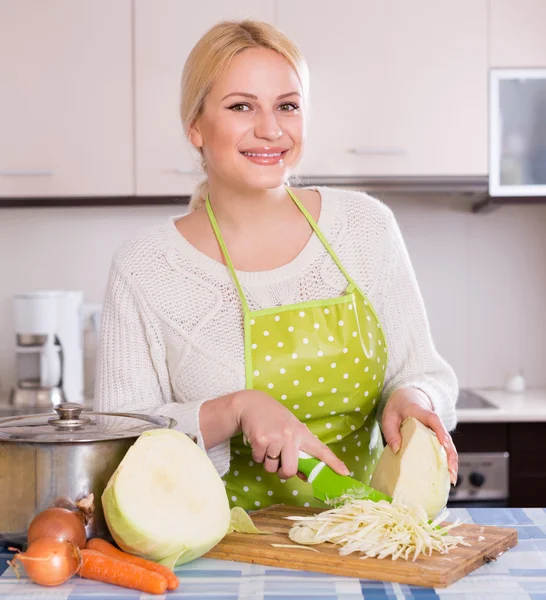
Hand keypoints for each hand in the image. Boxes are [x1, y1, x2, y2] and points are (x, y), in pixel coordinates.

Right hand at [233, 390, 349, 479]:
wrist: (252, 404)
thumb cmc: (274, 418)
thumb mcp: (290, 429)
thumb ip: (298, 449)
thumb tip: (303, 475)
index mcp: (302, 433)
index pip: (321, 450)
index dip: (334, 462)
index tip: (345, 473)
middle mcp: (290, 435)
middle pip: (290, 470)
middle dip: (283, 473)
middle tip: (278, 465)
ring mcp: (275, 438)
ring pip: (271, 468)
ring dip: (268, 463)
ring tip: (267, 447)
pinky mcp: (260, 440)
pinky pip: (259, 460)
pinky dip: (257, 456)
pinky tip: (258, 442)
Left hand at [381, 388, 457, 484]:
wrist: (406, 398)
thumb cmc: (397, 408)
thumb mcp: (389, 416)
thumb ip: (390, 431)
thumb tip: (397, 449)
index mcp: (421, 412)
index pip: (433, 420)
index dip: (440, 431)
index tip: (444, 444)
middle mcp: (433, 422)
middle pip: (446, 437)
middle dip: (451, 454)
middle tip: (451, 471)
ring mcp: (436, 430)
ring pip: (448, 445)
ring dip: (451, 461)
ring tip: (451, 479)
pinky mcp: (436, 438)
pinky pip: (444, 449)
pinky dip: (446, 461)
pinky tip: (446, 475)